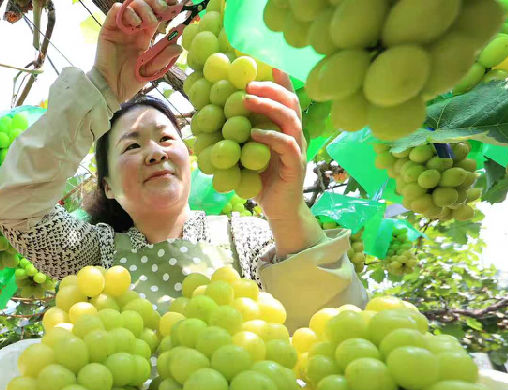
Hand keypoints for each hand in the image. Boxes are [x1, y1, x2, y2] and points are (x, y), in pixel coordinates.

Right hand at [93, 0, 182, 102]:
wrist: (111, 89)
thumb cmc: (130, 81)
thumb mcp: (151, 70)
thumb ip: (163, 58)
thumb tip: (178, 47)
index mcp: (145, 35)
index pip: (157, 14)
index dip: (166, 7)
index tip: (177, 4)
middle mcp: (133, 29)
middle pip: (144, 5)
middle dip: (155, 2)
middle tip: (163, 9)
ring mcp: (120, 28)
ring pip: (131, 5)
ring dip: (143, 8)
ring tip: (150, 22)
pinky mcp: (108, 29)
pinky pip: (115, 12)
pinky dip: (124, 11)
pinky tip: (134, 22)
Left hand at [243, 68, 307, 220]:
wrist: (279, 210)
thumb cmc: (262, 181)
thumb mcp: (247, 154)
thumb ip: (238, 136)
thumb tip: (210, 119)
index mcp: (286, 128)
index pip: (286, 97)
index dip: (278, 79)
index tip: (263, 62)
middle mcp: (295, 134)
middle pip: (290, 101)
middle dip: (269, 88)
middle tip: (247, 84)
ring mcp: (298, 148)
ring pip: (290, 119)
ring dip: (268, 106)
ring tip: (247, 100)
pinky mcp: (295, 165)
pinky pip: (286, 145)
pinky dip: (270, 137)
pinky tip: (254, 134)